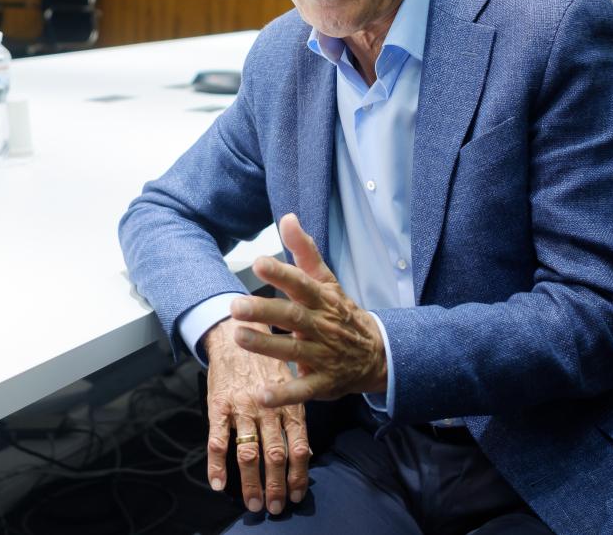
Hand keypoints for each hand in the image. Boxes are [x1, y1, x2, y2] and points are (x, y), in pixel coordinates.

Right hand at [203, 317, 310, 515]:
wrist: (236, 333)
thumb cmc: (265, 364)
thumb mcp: (288, 385)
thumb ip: (295, 418)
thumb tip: (305, 453)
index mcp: (288, 404)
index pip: (298, 446)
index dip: (299, 474)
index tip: (298, 495)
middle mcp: (267, 408)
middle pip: (274, 455)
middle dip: (276, 486)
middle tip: (276, 507)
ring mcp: (242, 408)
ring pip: (248, 452)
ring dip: (251, 482)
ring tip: (252, 503)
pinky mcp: (218, 406)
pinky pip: (217, 440)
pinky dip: (216, 465)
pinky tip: (218, 483)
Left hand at [230, 213, 388, 405]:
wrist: (377, 354)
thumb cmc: (341, 313)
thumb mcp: (327, 281)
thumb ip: (305, 251)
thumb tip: (287, 218)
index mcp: (322, 299)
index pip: (301, 283)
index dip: (282, 273)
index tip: (259, 262)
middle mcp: (322, 326)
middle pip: (292, 316)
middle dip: (263, 311)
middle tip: (235, 305)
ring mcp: (324, 355)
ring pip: (293, 350)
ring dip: (265, 346)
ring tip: (238, 337)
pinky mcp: (323, 383)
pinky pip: (302, 389)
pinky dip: (283, 394)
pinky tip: (261, 395)